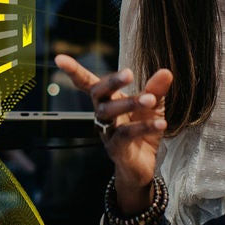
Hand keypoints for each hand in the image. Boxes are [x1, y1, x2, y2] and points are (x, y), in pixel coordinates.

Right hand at [53, 56, 171, 208]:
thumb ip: (156, 90)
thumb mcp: (153, 108)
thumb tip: (165, 72)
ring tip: (150, 100)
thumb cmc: (143, 131)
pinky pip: (126, 134)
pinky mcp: (116, 148)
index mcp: (107, 100)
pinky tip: (160, 123)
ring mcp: (106, 132)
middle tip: (129, 73)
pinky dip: (143, 127)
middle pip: (98, 95)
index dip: (73, 70)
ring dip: (129, 103)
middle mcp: (102, 115)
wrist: (144, 167)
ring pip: (109, 113)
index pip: (87, 83)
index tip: (58, 58)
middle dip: (111, 82)